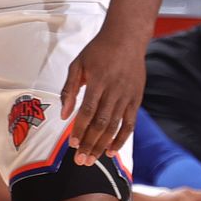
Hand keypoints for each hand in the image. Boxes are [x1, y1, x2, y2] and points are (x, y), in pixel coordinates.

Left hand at [59, 26, 144, 165]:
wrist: (126, 39)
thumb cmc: (97, 51)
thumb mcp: (77, 64)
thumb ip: (69, 89)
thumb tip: (64, 114)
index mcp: (98, 82)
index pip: (88, 111)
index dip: (80, 129)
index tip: (73, 144)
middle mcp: (114, 91)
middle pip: (102, 123)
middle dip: (90, 143)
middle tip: (81, 160)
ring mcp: (127, 96)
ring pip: (115, 126)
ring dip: (103, 145)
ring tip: (93, 160)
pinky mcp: (136, 99)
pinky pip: (130, 124)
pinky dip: (122, 139)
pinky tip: (112, 151)